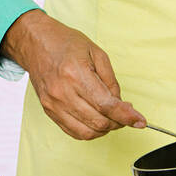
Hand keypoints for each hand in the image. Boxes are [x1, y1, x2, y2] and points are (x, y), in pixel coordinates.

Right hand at [1, 10, 145, 140]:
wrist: (36, 43)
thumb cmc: (65, 43)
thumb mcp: (96, 53)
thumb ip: (110, 81)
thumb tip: (121, 105)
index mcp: (76, 74)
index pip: (106, 105)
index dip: (127, 116)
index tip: (140, 121)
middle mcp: (63, 92)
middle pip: (98, 122)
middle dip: (118, 122)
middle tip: (125, 113)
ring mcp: (53, 104)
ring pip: (86, 132)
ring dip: (104, 129)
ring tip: (111, 117)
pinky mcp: (48, 110)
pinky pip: (73, 132)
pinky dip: (89, 131)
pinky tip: (96, 121)